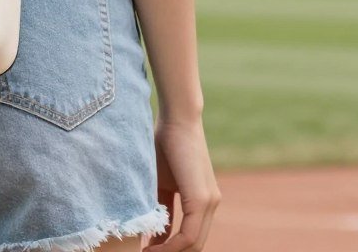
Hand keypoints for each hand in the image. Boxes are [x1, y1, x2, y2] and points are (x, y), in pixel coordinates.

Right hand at [145, 116, 220, 251]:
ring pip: (192, 243)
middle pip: (193, 245)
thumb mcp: (159, 180)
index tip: (147, 251)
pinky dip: (170, 246)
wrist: (176, 118)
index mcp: (202, 200)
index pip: (190, 236)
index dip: (169, 249)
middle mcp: (210, 204)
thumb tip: (148, 229)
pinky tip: (152, 249)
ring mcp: (209, 202)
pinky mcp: (202, 199)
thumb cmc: (163, 143)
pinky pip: (188, 234)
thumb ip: (160, 205)